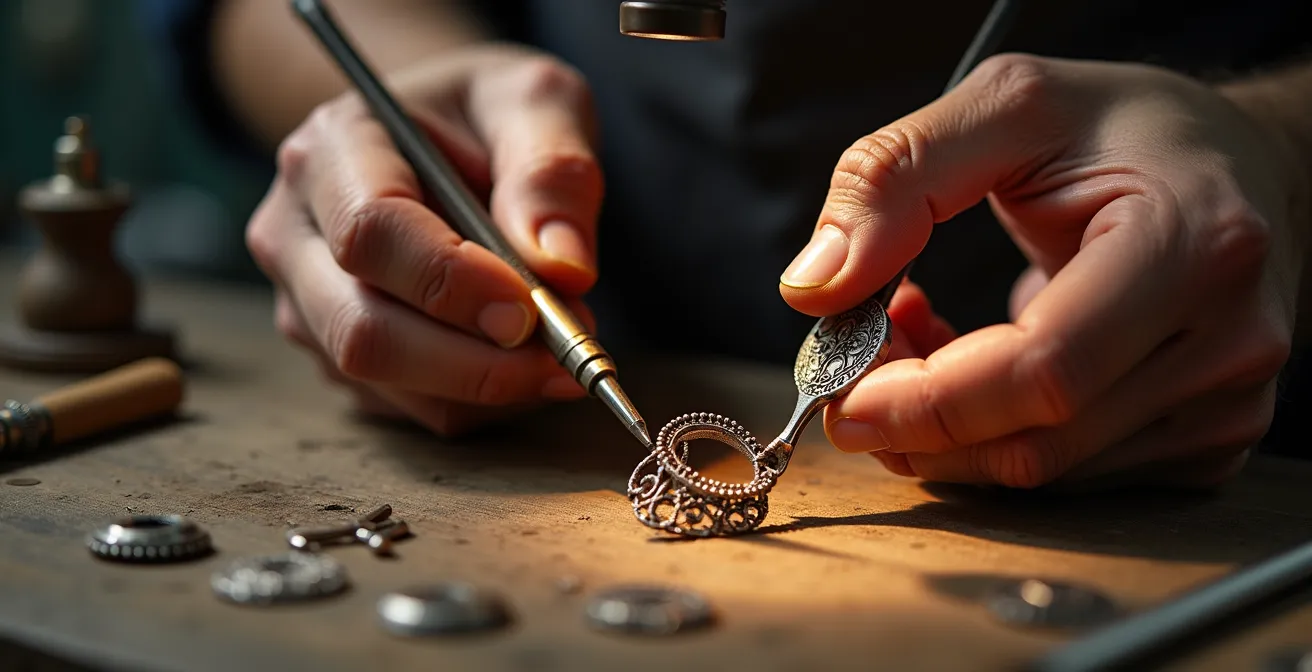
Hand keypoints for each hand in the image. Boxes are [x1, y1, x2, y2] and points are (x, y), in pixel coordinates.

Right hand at [246, 45, 603, 435]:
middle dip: (473, 361)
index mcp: (332, 149)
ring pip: (381, 382)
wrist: (444, 137)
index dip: (452, 283)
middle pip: (361, 329)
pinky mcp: (333, 353)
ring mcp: (304, 301)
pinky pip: (405, 407)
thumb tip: (562, 268)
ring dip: (483, 386)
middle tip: (566, 353)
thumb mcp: (535, 104)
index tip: (532, 308)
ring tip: (561, 351)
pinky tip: (523, 362)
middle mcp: (295, 231)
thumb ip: (552, 172)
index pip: (370, 233)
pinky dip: (476, 401)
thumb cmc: (487, 115)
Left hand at [781, 54, 1305, 489]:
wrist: (1238, 165)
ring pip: (1043, 468)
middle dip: (917, 420)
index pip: (1044, 373)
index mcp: (1194, 247)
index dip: (927, 403)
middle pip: (1036, 441)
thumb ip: (897, 179)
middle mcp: (1228, 343)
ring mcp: (1226, 406)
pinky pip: (1067, 471)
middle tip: (855, 362)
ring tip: (914, 333)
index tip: (841, 398)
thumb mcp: (1007, 105)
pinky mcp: (1204, 442)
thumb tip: (814, 287)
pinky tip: (970, 359)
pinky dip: (991, 434)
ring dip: (946, 425)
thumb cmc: (1126, 130)